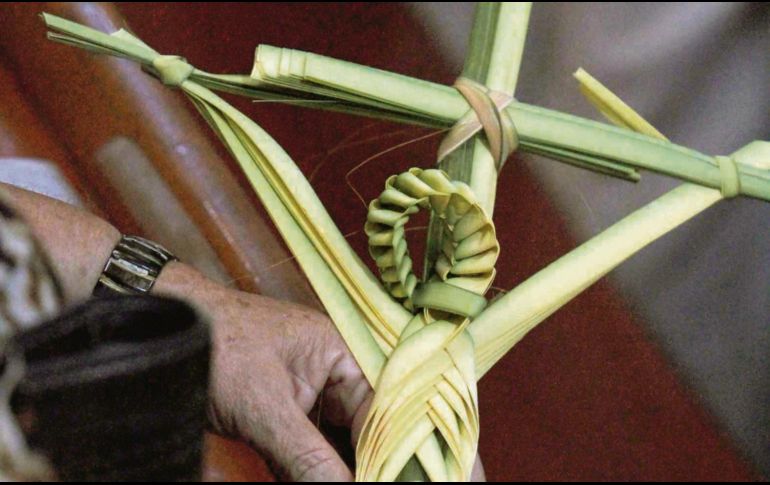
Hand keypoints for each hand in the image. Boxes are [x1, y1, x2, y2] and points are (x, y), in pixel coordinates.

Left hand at [155, 263, 369, 479]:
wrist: (157, 335)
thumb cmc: (213, 343)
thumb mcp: (264, 404)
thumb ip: (306, 453)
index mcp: (340, 354)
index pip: (379, 411)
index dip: (383, 451)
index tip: (379, 478)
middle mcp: (328, 376)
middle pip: (360, 431)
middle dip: (359, 463)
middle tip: (359, 481)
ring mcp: (303, 398)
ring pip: (333, 446)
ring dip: (331, 469)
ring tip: (336, 479)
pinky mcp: (277, 418)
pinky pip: (304, 451)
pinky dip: (306, 471)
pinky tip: (313, 479)